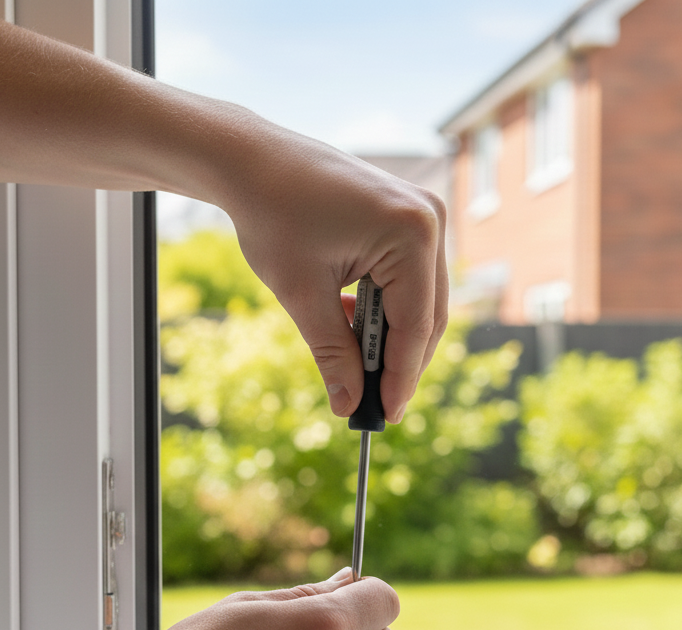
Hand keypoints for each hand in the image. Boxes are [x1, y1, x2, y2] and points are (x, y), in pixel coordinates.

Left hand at [223, 130, 448, 424]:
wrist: (252, 160)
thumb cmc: (272, 216)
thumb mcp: (303, 296)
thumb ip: (333, 354)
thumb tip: (350, 405)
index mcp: (411, 234)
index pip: (416, 325)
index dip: (401, 378)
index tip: (385, 416)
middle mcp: (429, 220)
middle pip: (427, 315)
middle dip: (399, 362)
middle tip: (373, 404)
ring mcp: (423, 215)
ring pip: (419, 300)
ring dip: (390, 337)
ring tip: (358, 372)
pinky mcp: (407, 217)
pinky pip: (407, 279)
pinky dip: (383, 309)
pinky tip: (351, 326)